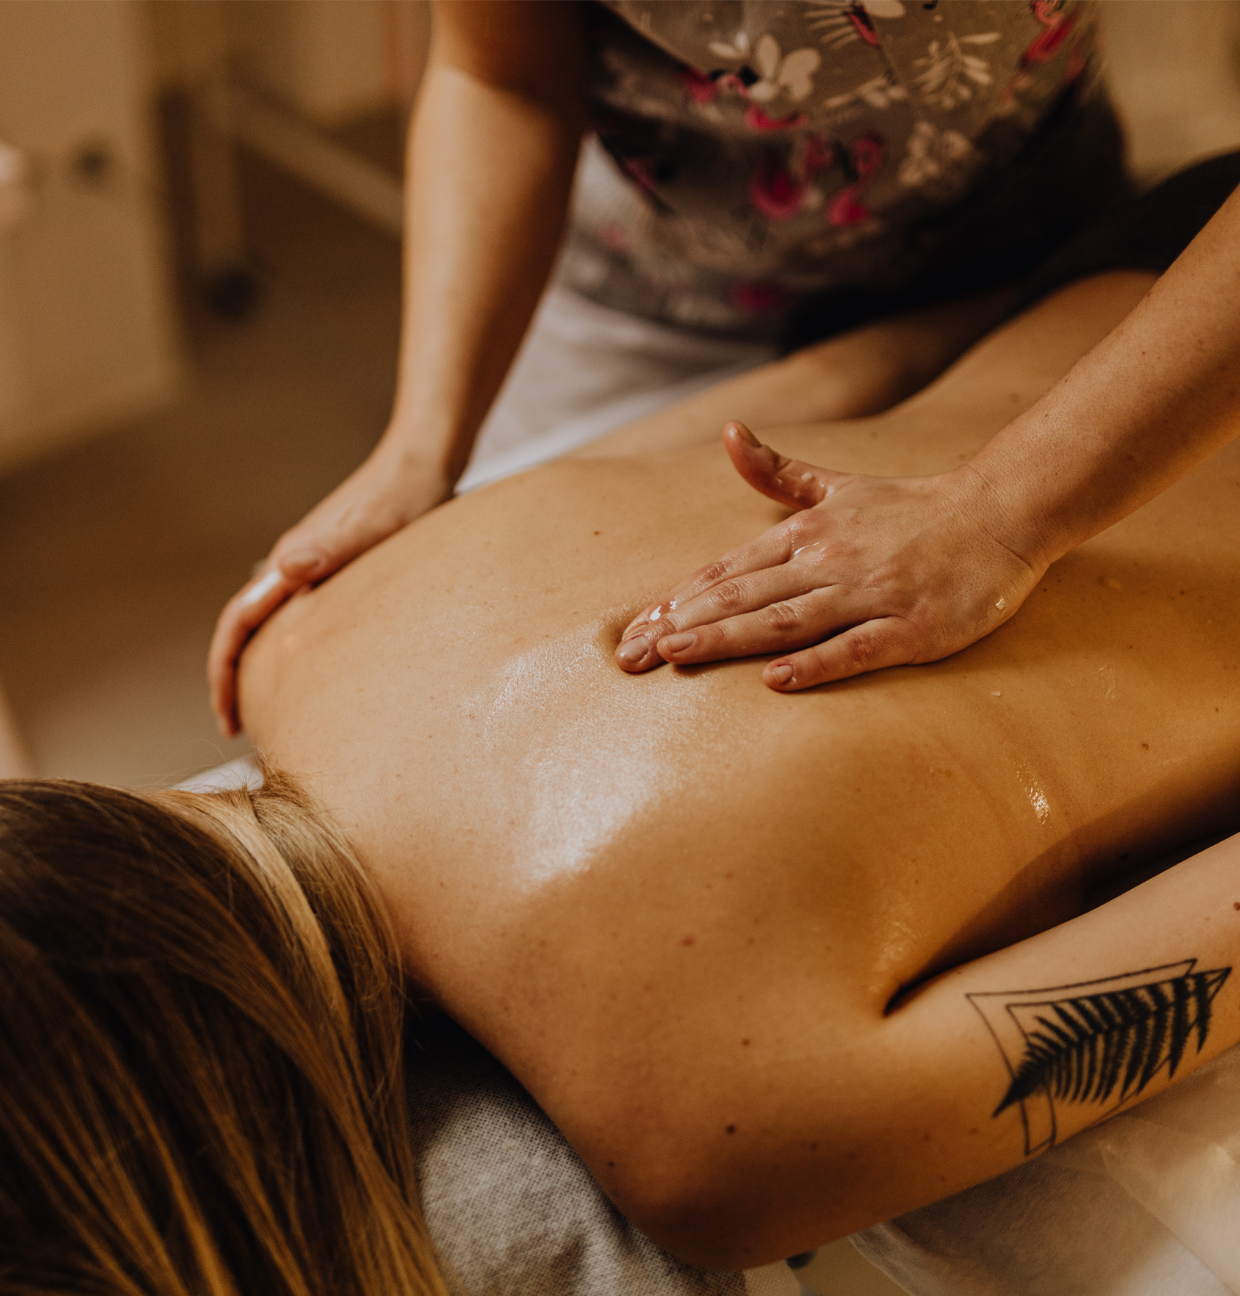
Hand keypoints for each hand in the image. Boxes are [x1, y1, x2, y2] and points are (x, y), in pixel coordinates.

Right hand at [209, 444, 450, 734]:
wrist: (423, 462)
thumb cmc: (403, 493)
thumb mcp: (371, 524)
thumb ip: (331, 545)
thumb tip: (286, 566)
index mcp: (291, 560)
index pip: (238, 622)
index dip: (224, 670)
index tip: (224, 712)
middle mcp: (294, 565)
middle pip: (246, 629)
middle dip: (234, 678)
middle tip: (238, 727)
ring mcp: (315, 566)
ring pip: (272, 624)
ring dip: (261, 665)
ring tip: (270, 709)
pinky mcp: (339, 568)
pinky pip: (302, 617)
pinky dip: (293, 649)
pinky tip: (318, 670)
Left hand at [614, 423, 1042, 690]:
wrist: (1003, 511)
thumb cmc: (914, 508)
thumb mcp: (839, 485)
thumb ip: (778, 471)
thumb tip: (727, 433)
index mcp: (809, 534)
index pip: (730, 570)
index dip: (681, 598)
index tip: (637, 626)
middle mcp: (831, 561)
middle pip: (744, 597)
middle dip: (684, 626)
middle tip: (632, 656)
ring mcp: (872, 594)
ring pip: (787, 619)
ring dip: (728, 639)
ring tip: (677, 656)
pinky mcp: (914, 627)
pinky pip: (857, 648)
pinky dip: (817, 664)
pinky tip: (775, 681)